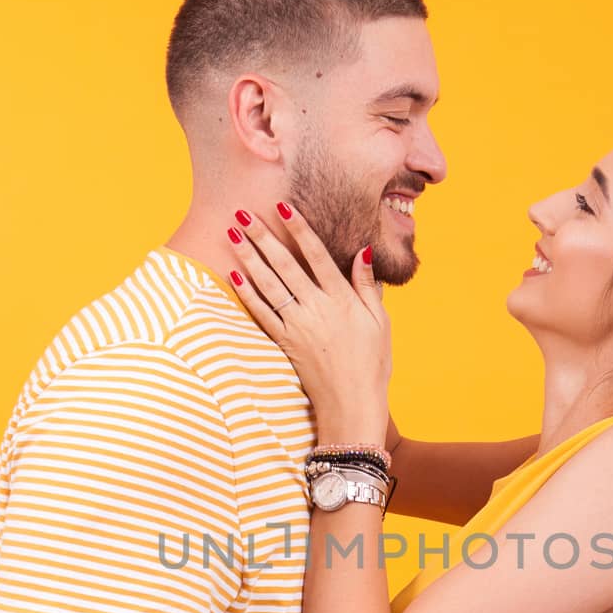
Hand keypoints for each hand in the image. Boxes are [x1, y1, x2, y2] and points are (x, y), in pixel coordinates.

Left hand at [228, 203, 390, 439]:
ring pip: (268, 285)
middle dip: (262, 236)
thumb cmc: (372, 364)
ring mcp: (298, 327)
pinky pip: (262, 314)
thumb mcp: (379, 322)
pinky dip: (247, 293)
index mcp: (342, 300)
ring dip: (248, 258)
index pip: (316, 255)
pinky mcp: (285, 344)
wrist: (353, 405)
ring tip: (232, 234)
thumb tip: (362, 252)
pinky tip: (234, 274)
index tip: (283, 207)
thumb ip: (367, 286)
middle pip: (285, 265)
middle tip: (242, 212)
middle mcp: (317, 309)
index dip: (299, 229)